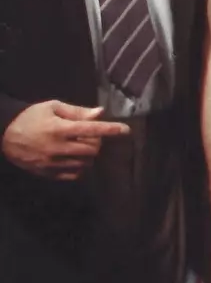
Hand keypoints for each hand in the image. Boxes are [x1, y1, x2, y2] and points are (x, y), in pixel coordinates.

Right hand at [0, 101, 129, 179]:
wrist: (4, 133)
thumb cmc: (31, 116)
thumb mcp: (53, 107)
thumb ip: (78, 112)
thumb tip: (100, 113)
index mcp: (59, 129)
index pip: (92, 129)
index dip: (111, 130)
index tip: (126, 130)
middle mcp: (57, 147)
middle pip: (92, 149)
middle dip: (97, 142)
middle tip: (91, 136)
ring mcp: (51, 163)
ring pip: (84, 163)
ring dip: (89, 155)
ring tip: (81, 146)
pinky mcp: (46, 173)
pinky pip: (73, 175)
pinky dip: (80, 168)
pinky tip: (76, 159)